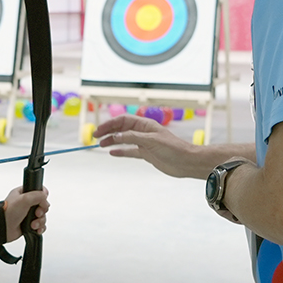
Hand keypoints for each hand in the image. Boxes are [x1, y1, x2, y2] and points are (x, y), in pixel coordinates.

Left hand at [1, 186, 48, 241]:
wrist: (2, 228)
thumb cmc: (7, 213)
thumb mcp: (24, 199)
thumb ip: (38, 195)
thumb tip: (45, 198)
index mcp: (23, 193)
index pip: (39, 191)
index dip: (43, 196)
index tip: (42, 201)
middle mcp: (26, 203)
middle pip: (43, 204)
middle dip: (42, 211)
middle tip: (36, 213)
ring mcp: (28, 214)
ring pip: (42, 216)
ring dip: (40, 221)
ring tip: (33, 224)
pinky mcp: (29, 223)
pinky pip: (40, 225)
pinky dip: (40, 227)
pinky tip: (35, 228)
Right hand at [93, 114, 208, 178]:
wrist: (186, 162)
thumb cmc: (173, 148)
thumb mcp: (151, 141)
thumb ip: (133, 138)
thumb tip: (116, 136)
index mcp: (145, 125)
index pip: (123, 121)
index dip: (110, 124)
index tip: (99, 130)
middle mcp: (144, 133)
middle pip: (121, 129)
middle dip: (108, 132)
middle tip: (95, 137)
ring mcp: (144, 144)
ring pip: (124, 140)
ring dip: (112, 141)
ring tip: (101, 145)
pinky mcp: (146, 154)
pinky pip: (130, 151)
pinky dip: (121, 151)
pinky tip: (112, 152)